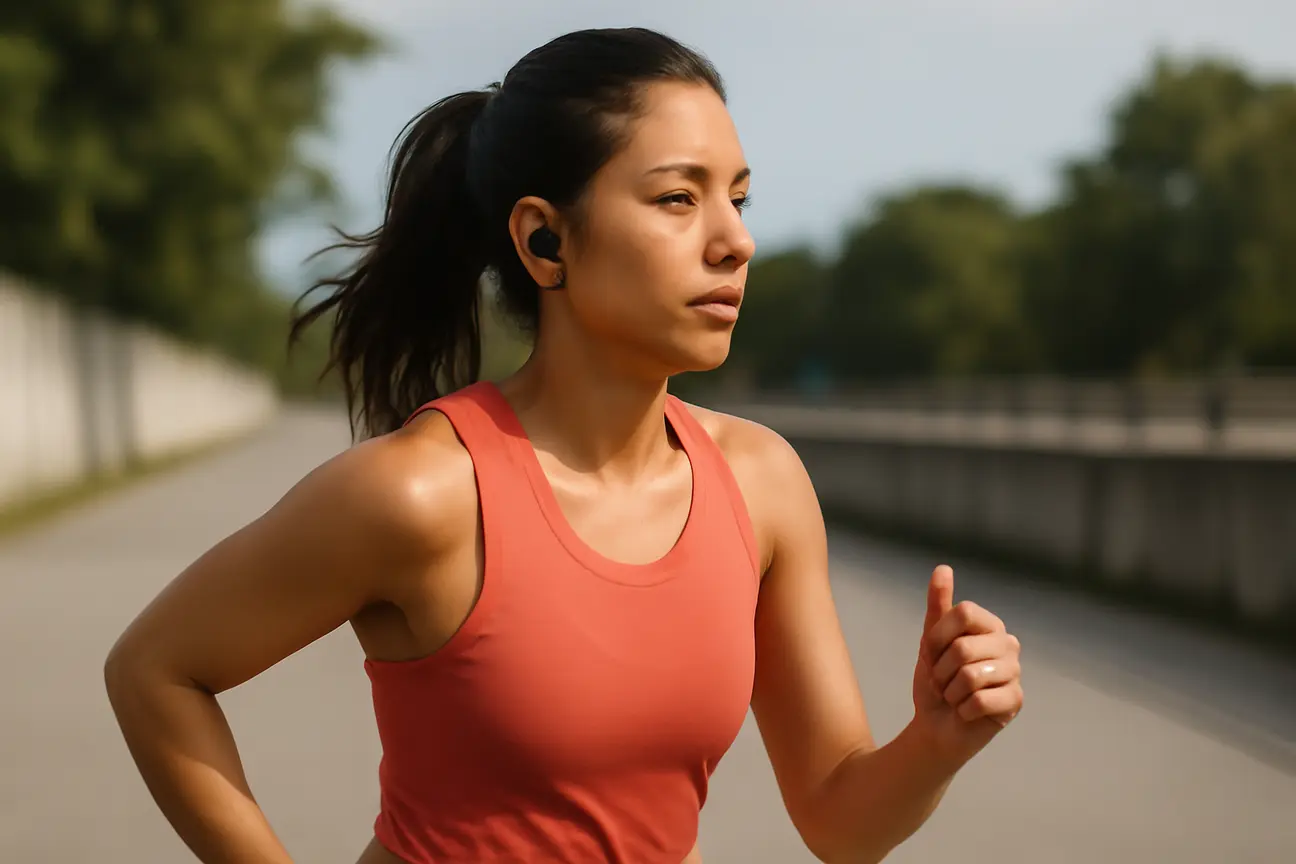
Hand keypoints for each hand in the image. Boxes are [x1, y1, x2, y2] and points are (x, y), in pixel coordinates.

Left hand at [911, 564, 1021, 767]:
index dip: (937, 636)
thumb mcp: (931, 641)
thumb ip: (939, 605)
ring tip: (955, 696)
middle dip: (941, 670)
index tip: (932, 653)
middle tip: (944, 681)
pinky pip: (979, 701)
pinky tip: (967, 711)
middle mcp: (1008, 644)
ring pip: (970, 676)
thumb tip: (943, 568)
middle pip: (963, 647)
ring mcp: (1015, 673)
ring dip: (951, 692)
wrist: (936, 725)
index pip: (963, 612)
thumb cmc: (936, 681)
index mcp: (989, 625)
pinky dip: (963, 710)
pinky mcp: (1015, 702)